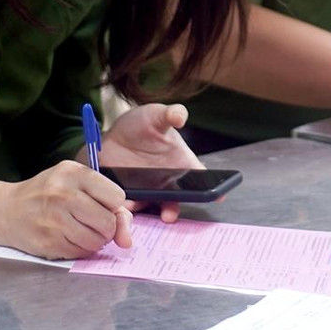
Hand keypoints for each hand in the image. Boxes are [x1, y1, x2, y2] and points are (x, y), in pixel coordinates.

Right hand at [0, 161, 134, 259]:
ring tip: (79, 229)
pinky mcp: (47, 242)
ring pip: (96, 242)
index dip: (113, 205)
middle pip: (108, 223)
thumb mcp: (76, 184)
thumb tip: (127, 240)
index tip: (101, 204)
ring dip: (94, 240)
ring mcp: (53, 220)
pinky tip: (66, 237)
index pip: (117, 197)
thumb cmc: (48, 194)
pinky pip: (80, 253)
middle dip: (106, 227)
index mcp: (73, 173)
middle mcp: (63, 195)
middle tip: (93, 222)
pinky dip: (79, 249)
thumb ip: (109, 204)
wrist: (7, 210)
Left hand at [97, 103, 202, 222]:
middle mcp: (167, 181)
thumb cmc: (141, 123)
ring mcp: (147, 189)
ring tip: (134, 205)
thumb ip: (170, 114)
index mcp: (181, 164)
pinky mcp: (127, 193)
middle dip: (172, 210)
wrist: (112, 133)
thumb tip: (180, 116)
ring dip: (144, 209)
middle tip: (169, 215)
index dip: (211, 189)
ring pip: (149, 206)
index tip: (218, 197)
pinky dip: (124, 208)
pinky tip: (120, 202)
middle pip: (175, 200)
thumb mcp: (156, 114)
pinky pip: (128, 205)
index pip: (200, 178)